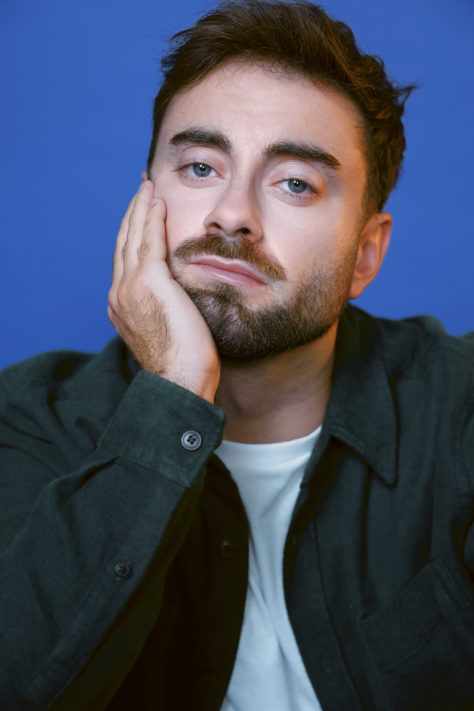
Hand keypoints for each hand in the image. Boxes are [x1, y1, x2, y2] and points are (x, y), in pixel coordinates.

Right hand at [107, 181, 219, 402]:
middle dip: (133, 214)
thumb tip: (180, 298)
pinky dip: (151, 217)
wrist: (179, 381)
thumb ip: (165, 309)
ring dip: (140, 208)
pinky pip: (148, 240)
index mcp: (121, 306)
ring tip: (148, 187)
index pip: (126, 261)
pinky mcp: (147, 282)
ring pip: (132, 237)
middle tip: (142, 190)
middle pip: (123, 244)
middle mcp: (119, 294)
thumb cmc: (183, 366)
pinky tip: (157, 201)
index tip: (141, 216)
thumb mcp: (168, 331)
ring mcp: (129, 287)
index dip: (132, 235)